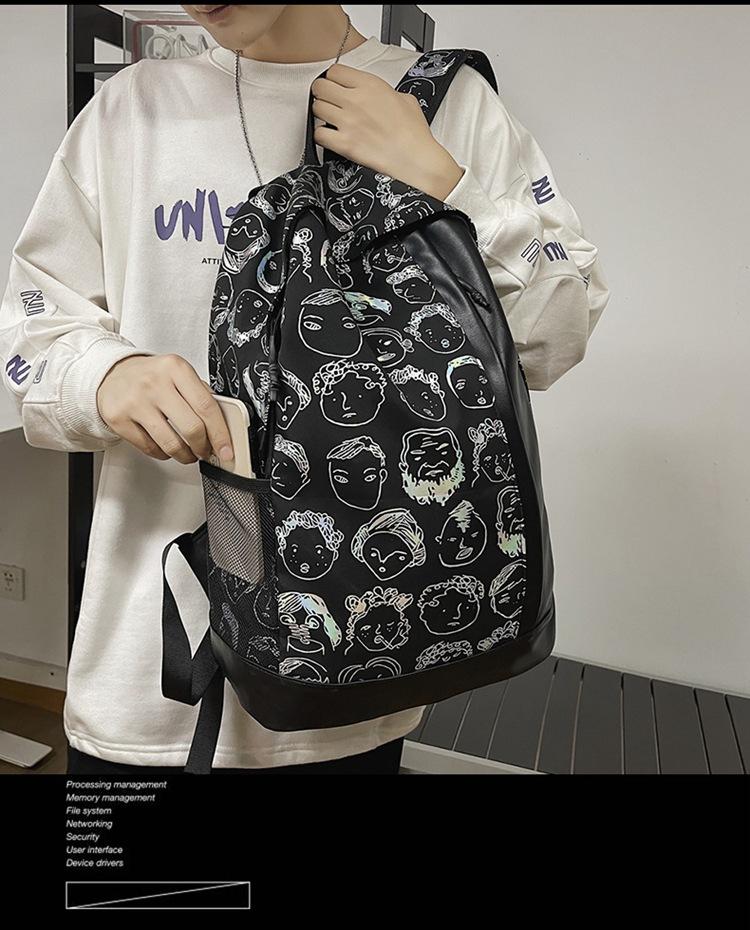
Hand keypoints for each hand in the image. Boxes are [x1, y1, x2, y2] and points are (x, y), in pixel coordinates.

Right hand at [96, 354, 233, 465]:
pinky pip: (150, 448)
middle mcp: (155, 384)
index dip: (221, 434)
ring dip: (185, 456)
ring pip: (171, 444)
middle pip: (192, 428)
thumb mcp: (178, 373)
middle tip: (206, 451)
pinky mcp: (119, 419)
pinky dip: (163, 454)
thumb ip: (200, 394)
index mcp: (176, 369)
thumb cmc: (151, 377)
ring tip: (189, 454)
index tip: (227, 449)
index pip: (207, 407)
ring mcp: (135, 402)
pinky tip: (166, 447)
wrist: (112, 374)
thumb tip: (222, 428)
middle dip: (204, 448)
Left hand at [311, 63, 463, 200]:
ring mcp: (348, 122)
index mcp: (370, 85)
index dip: (333, 78)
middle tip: (329, 100)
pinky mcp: (344, 144)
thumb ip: (386, 92)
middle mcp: (355, 101)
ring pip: (316, 108)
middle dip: (322, 93)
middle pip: (320, 86)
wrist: (415, 159)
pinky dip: (321, 135)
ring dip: (321, 114)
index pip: (335, 71)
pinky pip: (318, 134)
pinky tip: (330, 136)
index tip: (336, 85)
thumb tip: (381, 95)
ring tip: (331, 119)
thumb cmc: (413, 134)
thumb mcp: (405, 99)